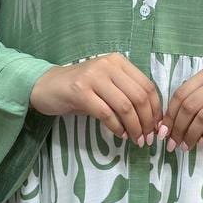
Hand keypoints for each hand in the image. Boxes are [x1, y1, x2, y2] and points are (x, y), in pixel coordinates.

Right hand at [30, 53, 162, 144]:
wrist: (46, 87)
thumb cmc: (79, 90)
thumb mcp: (106, 86)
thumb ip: (126, 96)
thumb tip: (151, 120)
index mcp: (118, 62)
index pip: (147, 86)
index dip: (156, 110)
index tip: (156, 127)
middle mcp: (107, 65)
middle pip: (139, 97)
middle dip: (147, 121)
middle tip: (147, 138)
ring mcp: (93, 77)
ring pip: (125, 106)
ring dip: (134, 127)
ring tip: (136, 140)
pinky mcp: (80, 91)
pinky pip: (106, 113)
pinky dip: (117, 127)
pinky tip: (120, 135)